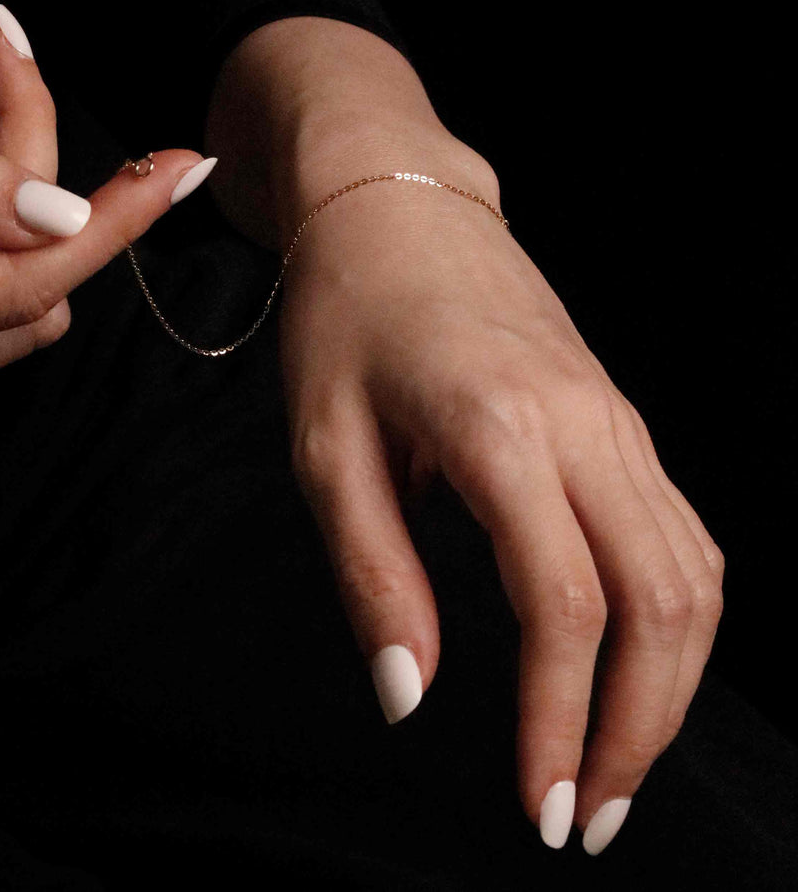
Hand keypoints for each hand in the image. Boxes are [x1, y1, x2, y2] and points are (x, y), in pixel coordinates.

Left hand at [279, 127, 723, 854]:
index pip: (566, 606)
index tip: (538, 805)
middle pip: (664, 603)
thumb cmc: (345, 316)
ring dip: (672, 683)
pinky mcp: (621, 416)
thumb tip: (411, 697)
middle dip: (639, 729)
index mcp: (501, 428)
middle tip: (586, 813)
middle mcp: (584, 423)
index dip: (560, 722)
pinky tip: (637, 665)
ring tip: (614, 761)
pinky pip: (681, 530)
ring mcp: (616, 415)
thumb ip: (373, 574)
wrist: (395, 206)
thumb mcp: (325, 446)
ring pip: (694, 571)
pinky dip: (677, 616)